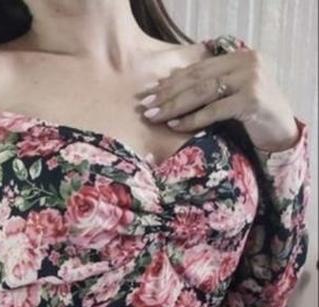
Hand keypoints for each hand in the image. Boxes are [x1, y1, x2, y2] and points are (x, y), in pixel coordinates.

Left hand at [138, 40, 300, 152]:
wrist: (281, 130)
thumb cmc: (252, 114)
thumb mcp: (230, 94)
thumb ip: (210, 87)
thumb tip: (170, 87)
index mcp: (239, 57)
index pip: (198, 68)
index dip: (172, 81)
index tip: (150, 93)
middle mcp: (246, 63)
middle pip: (197, 78)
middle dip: (168, 93)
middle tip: (145, 105)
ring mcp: (250, 80)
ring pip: (203, 92)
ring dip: (174, 105)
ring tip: (154, 115)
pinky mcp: (251, 100)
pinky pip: (214, 110)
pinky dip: (192, 119)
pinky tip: (175, 125)